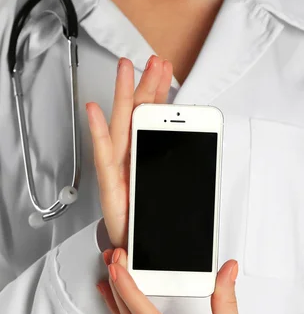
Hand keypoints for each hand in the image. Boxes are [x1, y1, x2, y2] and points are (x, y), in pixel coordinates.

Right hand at [86, 55, 172, 249]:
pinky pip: (103, 156)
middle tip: (154, 60)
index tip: (167, 72)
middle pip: (139, 116)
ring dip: (124, 96)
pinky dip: (98, 133)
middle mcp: (131, 160)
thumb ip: (184, 170)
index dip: (159, 94)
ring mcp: (119, 170)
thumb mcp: (178, 193)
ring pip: (121, 126)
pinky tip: (95, 110)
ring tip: (127, 69)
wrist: (139, 253)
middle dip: (146, 86)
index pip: (154, 120)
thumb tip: (199, 147)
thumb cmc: (154, 224)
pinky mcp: (109, 185)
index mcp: (148, 159)